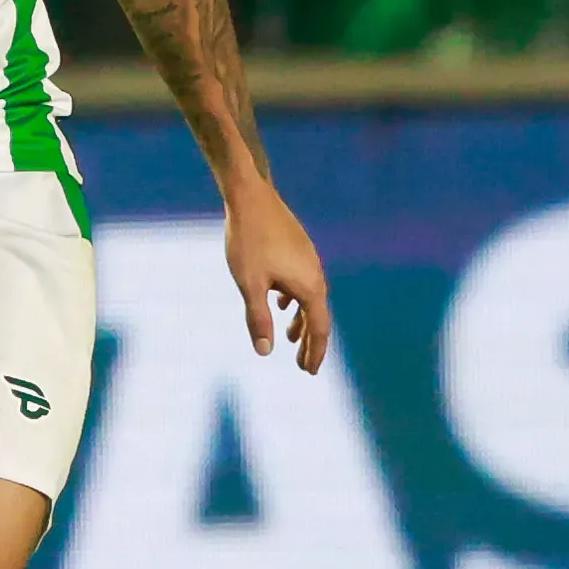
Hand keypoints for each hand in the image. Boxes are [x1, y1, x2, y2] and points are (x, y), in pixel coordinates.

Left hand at [224, 174, 332, 373]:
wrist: (251, 196)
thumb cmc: (248, 240)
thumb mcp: (250, 284)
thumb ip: (258, 319)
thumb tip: (265, 351)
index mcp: (309, 286)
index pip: (320, 328)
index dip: (315, 352)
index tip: (309, 371)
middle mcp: (315, 273)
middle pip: (318, 315)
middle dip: (310, 342)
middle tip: (304, 366)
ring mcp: (309, 259)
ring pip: (310, 298)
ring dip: (302, 320)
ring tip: (291, 338)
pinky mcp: (299, 248)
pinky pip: (302, 282)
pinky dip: (295, 299)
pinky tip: (280, 302)